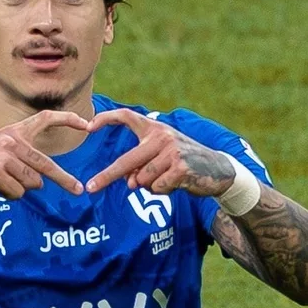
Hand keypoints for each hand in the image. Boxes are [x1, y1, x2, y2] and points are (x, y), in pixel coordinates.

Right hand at [0, 110, 88, 201]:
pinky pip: (17, 192)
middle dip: (64, 180)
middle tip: (78, 190)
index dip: (67, 118)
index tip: (87, 123)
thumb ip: (20, 158)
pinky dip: (8, 196)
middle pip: (46, 164)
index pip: (45, 118)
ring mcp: (5, 156)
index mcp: (13, 131)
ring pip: (31, 184)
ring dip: (18, 189)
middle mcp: (11, 140)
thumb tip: (42, 180)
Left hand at [84, 109, 235, 196]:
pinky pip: (157, 188)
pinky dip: (163, 191)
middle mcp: (161, 136)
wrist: (218, 169)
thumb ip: (141, 167)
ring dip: (150, 186)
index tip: (88, 127)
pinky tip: (177, 183)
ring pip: (142, 180)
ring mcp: (171, 151)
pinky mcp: (180, 167)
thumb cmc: (184, 163)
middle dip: (106, 176)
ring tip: (168, 179)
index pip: (126, 116)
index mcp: (154, 128)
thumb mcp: (161, 159)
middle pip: (126, 161)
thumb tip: (131, 183)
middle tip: (90, 188)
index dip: (106, 119)